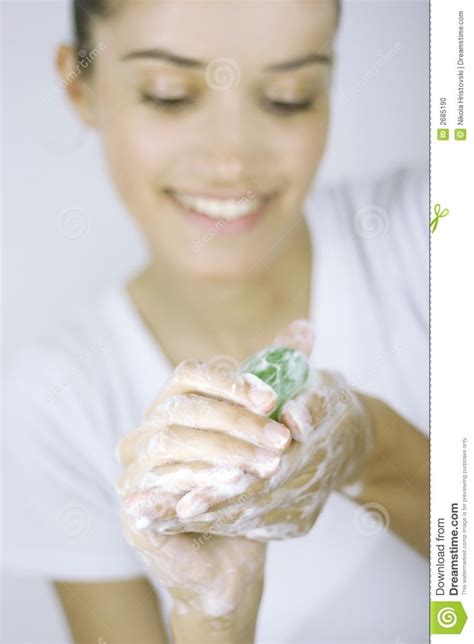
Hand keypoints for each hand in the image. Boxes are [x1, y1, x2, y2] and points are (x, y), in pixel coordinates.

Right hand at [116, 321, 372, 540]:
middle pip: (182, 410)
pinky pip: (159, 488)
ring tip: (266, 464)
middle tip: (279, 440)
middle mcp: (144, 433)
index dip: (229, 383)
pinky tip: (233, 486)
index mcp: (170, 406)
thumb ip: (279, 376)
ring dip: (222, 451)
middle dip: (235, 422)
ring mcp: (133, 471)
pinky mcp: (133, 510)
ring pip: (170, 444)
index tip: (270, 398)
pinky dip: (198, 483)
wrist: (233, 555)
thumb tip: (305, 327)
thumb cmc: (246, 483)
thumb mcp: (264, 426)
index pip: (189, 375)